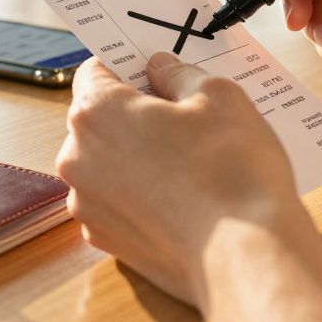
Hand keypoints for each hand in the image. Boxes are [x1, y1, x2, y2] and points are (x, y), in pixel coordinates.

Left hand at [56, 53, 306, 304]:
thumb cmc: (231, 167)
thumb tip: (160, 68)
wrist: (243, 254)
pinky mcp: (107, 242)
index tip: (153, 73)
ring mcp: (88, 206)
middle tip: (182, 118)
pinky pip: (117, 203)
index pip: (94, 72)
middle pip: (98, 121)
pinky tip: (183, 197)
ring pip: (107, 164)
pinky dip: (141, 196)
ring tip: (188, 162)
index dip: (126, 67)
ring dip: (135, 157)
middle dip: (132, 115)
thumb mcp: (217, 96)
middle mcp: (78, 159)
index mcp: (96, 113)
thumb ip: (178, 74)